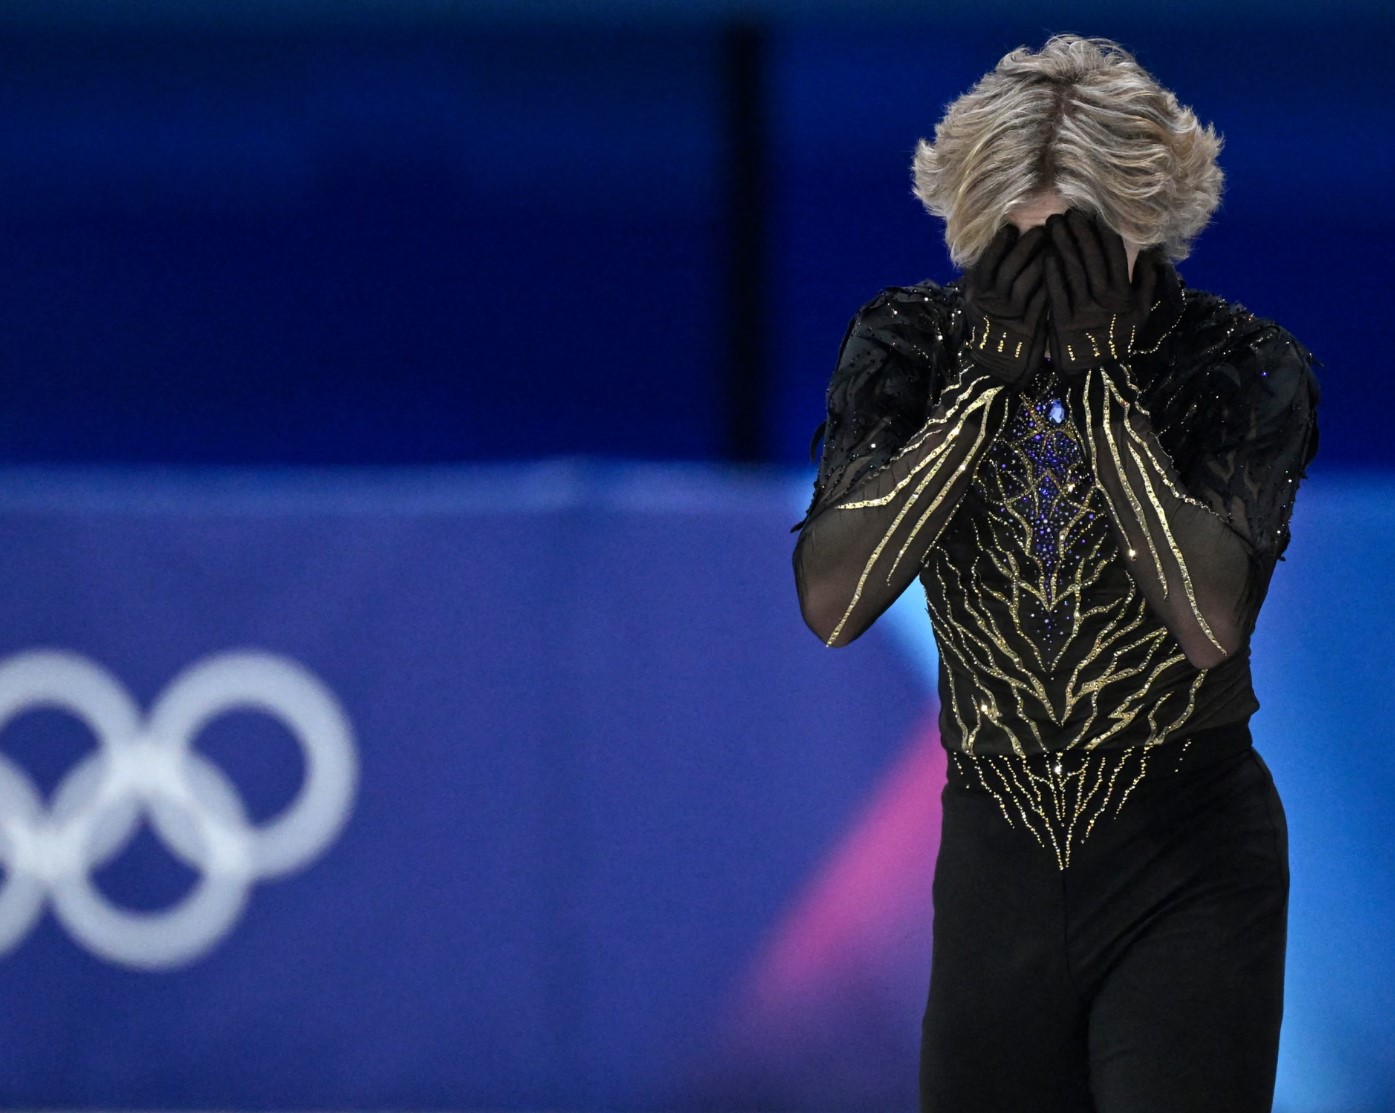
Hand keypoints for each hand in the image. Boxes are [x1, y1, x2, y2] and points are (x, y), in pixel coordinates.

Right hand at [961, 223, 1049, 387]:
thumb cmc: (989, 331)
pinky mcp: (1032, 323)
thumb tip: (996, 249)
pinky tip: (1064, 266)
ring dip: (1046, 256)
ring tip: (1056, 243)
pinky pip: (1046, 294)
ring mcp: (1013, 313)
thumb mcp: (977, 305)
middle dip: (1029, 243)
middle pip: (1013, 264)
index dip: (1002, 242)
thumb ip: (984, 280)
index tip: (1013, 228)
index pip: (989, 259)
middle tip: (1043, 229)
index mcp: (976, 293)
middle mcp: (992, 301)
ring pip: (1031, 277)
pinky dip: (1055, 278)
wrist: (996, 370)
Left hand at [1043, 209, 1159, 376]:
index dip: (1102, 231)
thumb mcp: (1141, 313)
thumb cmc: (1118, 340)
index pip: (1114, 253)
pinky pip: (1057, 291)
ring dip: (1063, 244)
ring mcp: (1082, 308)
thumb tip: (1154, 252)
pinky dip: (1051, 271)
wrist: (1097, 374)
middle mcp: (1104, 298)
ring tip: (1053, 224)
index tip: (1092, 213)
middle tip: (1067, 212)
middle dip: (1079, 231)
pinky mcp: (1062, 320)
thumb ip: (1148, 282)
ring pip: (1073, 269)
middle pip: (1091, 256)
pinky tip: (1045, 254)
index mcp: (1124, 293)